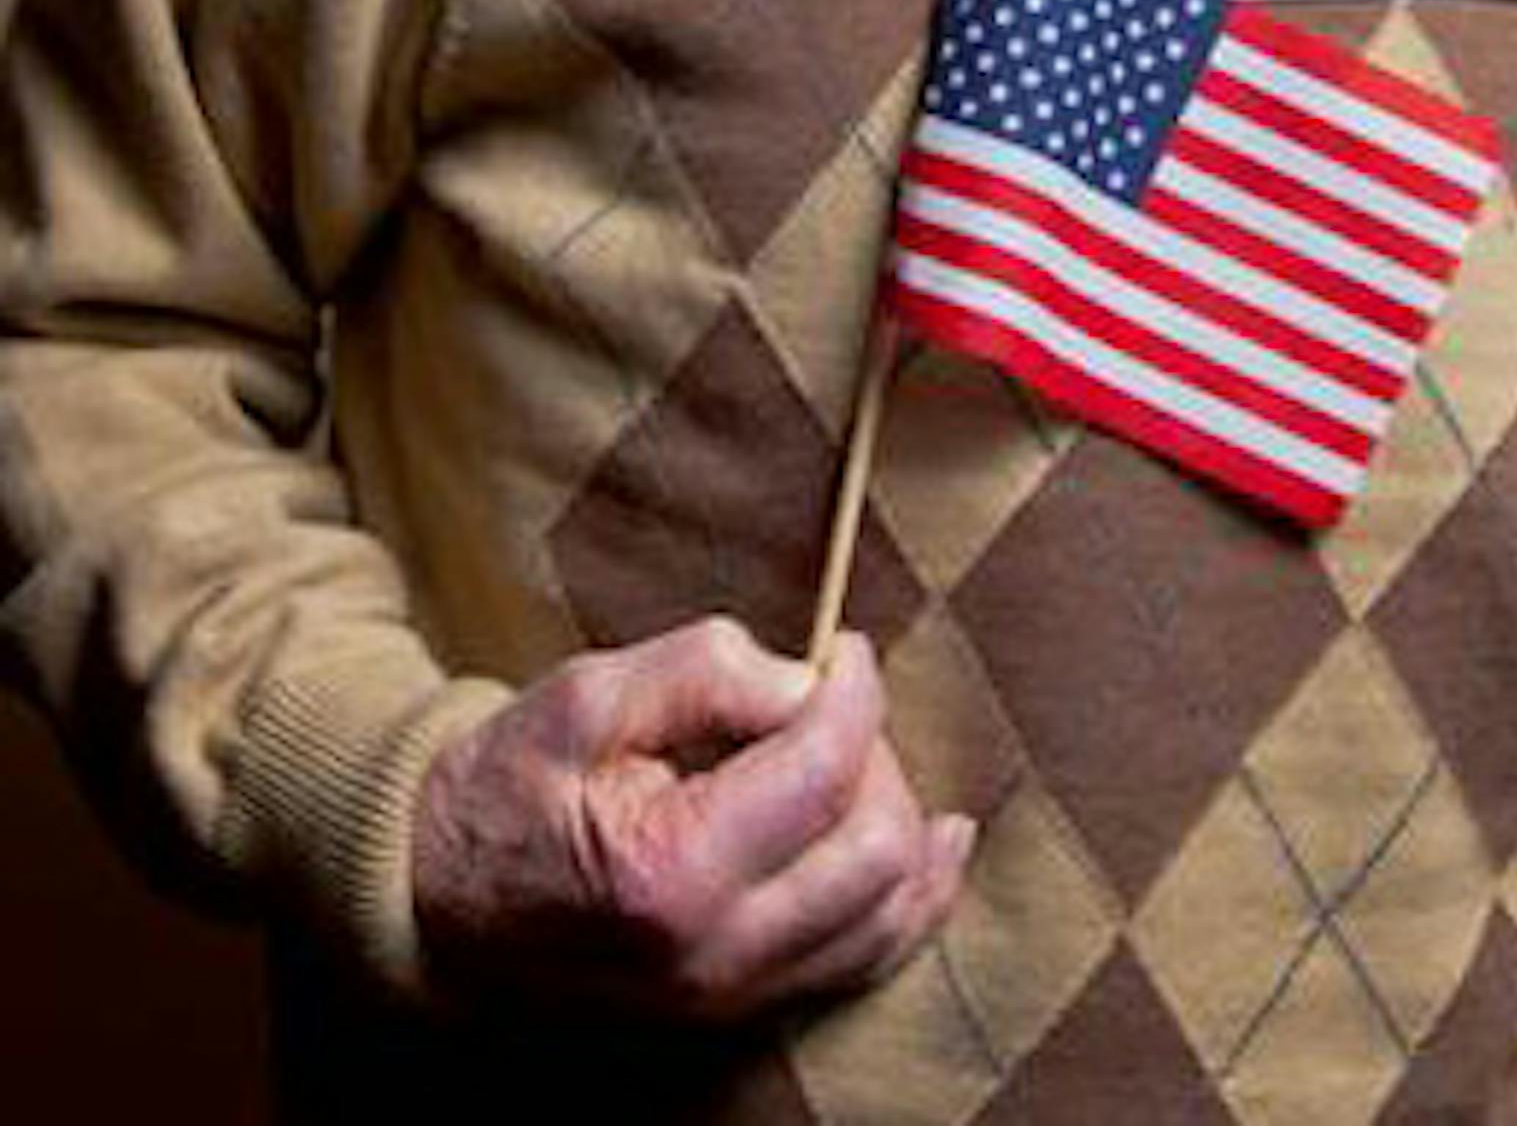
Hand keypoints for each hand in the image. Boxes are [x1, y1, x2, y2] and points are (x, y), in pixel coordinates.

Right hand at [411, 617, 973, 1021]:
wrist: (441, 897)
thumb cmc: (513, 785)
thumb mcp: (589, 695)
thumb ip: (704, 670)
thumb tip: (808, 680)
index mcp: (671, 872)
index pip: (825, 772)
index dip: (854, 691)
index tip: (844, 646)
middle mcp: (717, 954)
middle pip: (879, 848)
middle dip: (877, 756)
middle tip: (830, 703)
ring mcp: (735, 995)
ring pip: (892, 912)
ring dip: (902, 820)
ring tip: (860, 756)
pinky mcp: (744, 1006)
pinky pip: (868, 957)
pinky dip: (913, 895)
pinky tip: (938, 842)